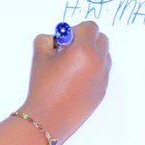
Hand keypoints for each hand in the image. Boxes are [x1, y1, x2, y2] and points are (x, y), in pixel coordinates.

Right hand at [21, 21, 110, 144]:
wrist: (49, 118)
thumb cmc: (43, 85)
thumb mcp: (39, 55)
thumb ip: (48, 39)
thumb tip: (59, 39)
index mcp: (84, 50)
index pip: (90, 27)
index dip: (76, 30)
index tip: (64, 42)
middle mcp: (98, 61)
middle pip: (102, 39)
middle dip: (87, 40)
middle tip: (69, 52)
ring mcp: (103, 77)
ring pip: (104, 54)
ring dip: (92, 54)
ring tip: (74, 67)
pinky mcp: (103, 89)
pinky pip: (103, 70)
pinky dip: (93, 69)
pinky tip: (76, 80)